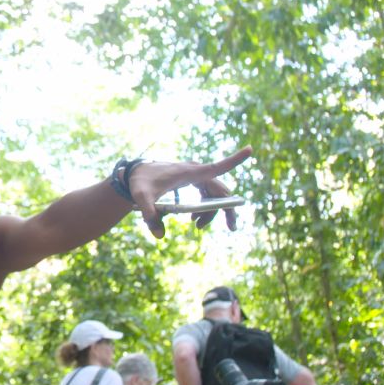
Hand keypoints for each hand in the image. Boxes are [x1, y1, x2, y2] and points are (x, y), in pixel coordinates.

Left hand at [127, 147, 251, 238]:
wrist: (133, 174)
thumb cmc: (139, 182)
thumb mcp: (141, 198)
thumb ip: (150, 215)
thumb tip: (160, 236)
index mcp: (190, 172)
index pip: (217, 166)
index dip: (235, 160)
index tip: (250, 148)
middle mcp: (196, 171)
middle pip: (221, 189)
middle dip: (227, 209)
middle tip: (231, 228)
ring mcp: (194, 175)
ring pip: (214, 194)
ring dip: (211, 211)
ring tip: (196, 226)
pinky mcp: (191, 179)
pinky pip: (207, 194)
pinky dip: (205, 207)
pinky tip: (193, 219)